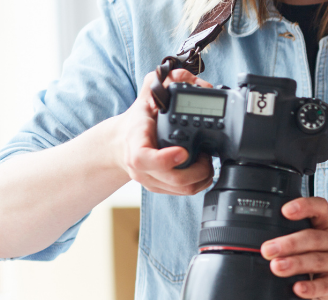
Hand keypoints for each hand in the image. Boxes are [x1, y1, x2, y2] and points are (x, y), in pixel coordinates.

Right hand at [110, 69, 214, 194]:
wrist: (120, 144)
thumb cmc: (137, 122)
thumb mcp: (146, 97)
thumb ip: (164, 82)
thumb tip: (189, 78)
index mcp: (135, 145)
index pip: (144, 158)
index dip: (165, 159)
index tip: (183, 152)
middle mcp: (141, 168)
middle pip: (174, 179)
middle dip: (198, 169)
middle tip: (206, 155)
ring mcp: (151, 181)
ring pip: (183, 190)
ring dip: (202, 177)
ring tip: (207, 161)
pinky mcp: (160, 189)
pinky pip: (184, 193)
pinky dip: (199, 183)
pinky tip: (202, 169)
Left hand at [260, 197, 327, 299]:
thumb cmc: (313, 258)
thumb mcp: (304, 242)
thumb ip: (285, 235)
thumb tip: (249, 240)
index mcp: (324, 224)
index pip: (320, 207)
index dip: (304, 206)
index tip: (285, 211)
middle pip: (314, 237)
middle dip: (289, 243)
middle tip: (267, 250)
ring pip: (317, 260)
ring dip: (295, 263)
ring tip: (276, 267)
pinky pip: (324, 285)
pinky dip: (310, 287)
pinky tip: (297, 288)